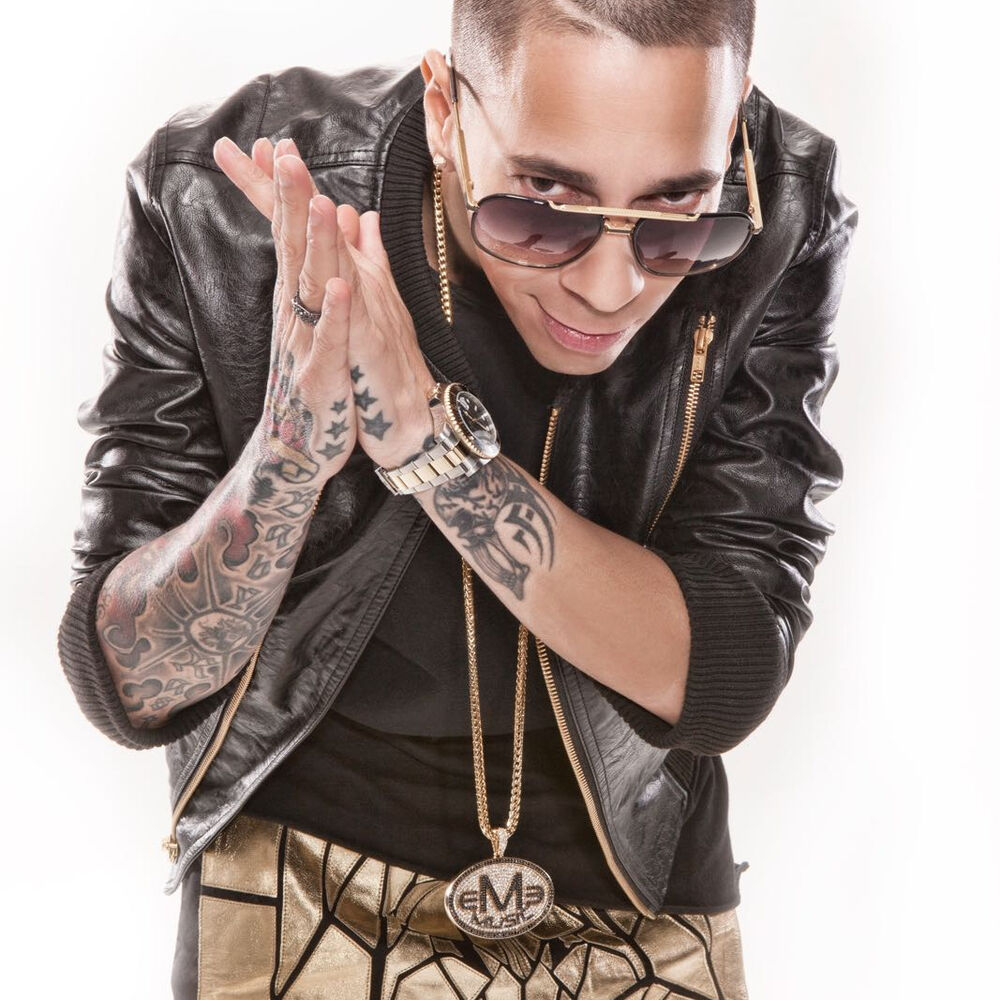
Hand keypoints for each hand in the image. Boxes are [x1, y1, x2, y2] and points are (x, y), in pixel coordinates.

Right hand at [213, 136, 439, 473]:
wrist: (300, 446)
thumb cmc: (315, 381)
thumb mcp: (325, 322)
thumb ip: (332, 271)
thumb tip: (343, 220)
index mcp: (299, 299)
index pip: (290, 235)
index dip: (286, 192)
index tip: (277, 144)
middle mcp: (295, 315)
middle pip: (292, 249)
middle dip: (291, 200)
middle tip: (285, 150)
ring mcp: (304, 345)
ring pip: (310, 288)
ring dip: (315, 246)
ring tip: (319, 202)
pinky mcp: (320, 377)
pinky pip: (330, 342)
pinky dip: (336, 315)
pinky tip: (343, 287)